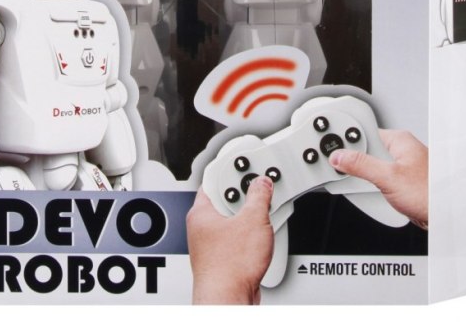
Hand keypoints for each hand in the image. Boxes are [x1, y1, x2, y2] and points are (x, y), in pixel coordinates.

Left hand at [187, 176, 273, 303]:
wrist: (228, 301)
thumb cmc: (229, 268)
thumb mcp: (253, 221)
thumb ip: (259, 197)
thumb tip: (262, 184)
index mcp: (201, 212)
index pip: (214, 180)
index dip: (231, 171)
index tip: (245, 165)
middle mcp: (203, 227)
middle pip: (226, 199)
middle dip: (245, 195)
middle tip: (260, 190)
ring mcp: (213, 244)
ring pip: (234, 220)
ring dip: (251, 216)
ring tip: (264, 214)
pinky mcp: (225, 258)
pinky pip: (239, 237)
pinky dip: (251, 235)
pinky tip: (262, 237)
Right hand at [329, 129, 427, 227]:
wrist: (448, 217)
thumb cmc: (430, 193)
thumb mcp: (388, 178)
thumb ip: (361, 165)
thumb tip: (339, 156)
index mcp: (398, 140)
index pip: (364, 132)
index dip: (346, 140)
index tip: (330, 148)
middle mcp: (400, 151)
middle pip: (365, 151)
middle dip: (355, 166)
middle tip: (344, 173)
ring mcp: (400, 168)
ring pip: (370, 169)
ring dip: (364, 181)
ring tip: (365, 190)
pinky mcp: (400, 184)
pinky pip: (378, 182)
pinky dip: (373, 190)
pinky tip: (374, 197)